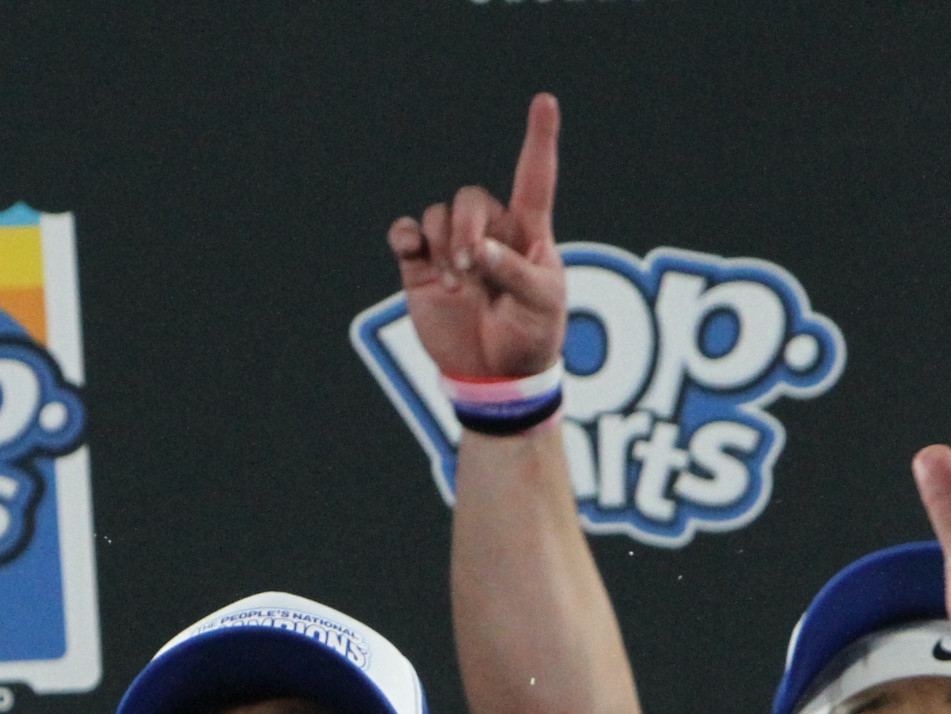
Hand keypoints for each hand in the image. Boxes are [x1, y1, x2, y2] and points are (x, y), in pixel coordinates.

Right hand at [387, 95, 567, 383]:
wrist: (495, 376)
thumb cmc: (531, 336)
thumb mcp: (540, 305)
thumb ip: (514, 272)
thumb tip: (479, 251)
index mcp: (528, 232)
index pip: (534, 177)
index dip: (539, 139)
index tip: (545, 100)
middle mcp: (489, 232)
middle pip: (471, 198)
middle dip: (467, 227)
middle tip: (470, 267)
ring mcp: (453, 249)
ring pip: (438, 214)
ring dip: (442, 244)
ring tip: (452, 285)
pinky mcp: (422, 268)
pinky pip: (406, 233)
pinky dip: (406, 236)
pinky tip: (412, 251)